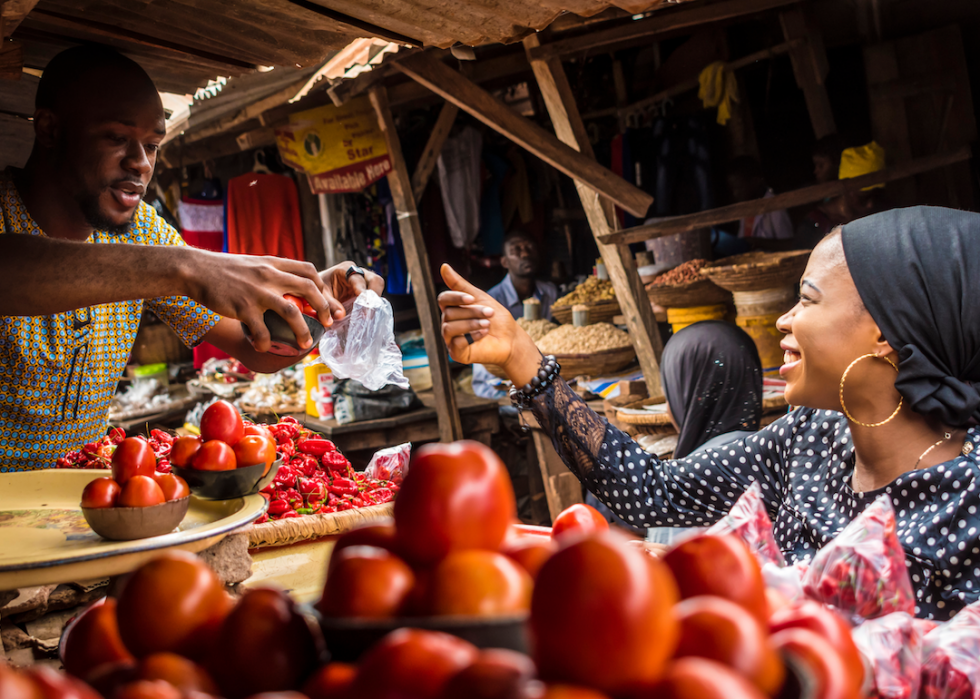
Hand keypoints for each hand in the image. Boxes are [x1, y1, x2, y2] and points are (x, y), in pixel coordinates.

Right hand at [189, 251, 341, 353]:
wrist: (194, 269)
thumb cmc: (222, 270)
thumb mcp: (252, 263)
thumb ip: (270, 272)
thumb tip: (287, 284)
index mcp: (273, 263)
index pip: (308, 270)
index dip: (322, 287)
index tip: (326, 302)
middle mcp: (269, 275)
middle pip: (309, 289)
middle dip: (324, 308)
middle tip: (328, 324)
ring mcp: (257, 291)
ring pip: (292, 313)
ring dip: (303, 332)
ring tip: (306, 345)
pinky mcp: (242, 307)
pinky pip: (262, 331)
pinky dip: (265, 343)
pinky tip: (263, 348)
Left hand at [320, 262, 385, 317]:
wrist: (316, 290)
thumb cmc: (318, 289)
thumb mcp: (321, 296)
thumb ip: (329, 305)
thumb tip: (341, 315)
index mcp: (345, 269)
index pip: (359, 279)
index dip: (363, 291)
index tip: (364, 303)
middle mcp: (358, 272)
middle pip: (375, 280)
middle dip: (374, 296)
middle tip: (370, 311)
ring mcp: (364, 281)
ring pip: (378, 288)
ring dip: (375, 301)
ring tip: (369, 314)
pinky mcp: (366, 291)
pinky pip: (375, 296)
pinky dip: (372, 306)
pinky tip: (366, 315)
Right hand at [438, 264, 540, 386]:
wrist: (511, 339)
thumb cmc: (496, 319)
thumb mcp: (480, 298)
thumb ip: (460, 284)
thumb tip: (444, 266)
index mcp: (453, 309)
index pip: (443, 299)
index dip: (455, 297)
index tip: (472, 298)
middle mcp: (449, 324)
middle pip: (448, 313)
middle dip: (472, 312)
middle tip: (490, 313)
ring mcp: (451, 339)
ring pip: (449, 328)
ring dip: (471, 323)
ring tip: (487, 324)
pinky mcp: (456, 353)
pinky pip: (456, 342)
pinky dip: (472, 336)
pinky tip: (484, 334)